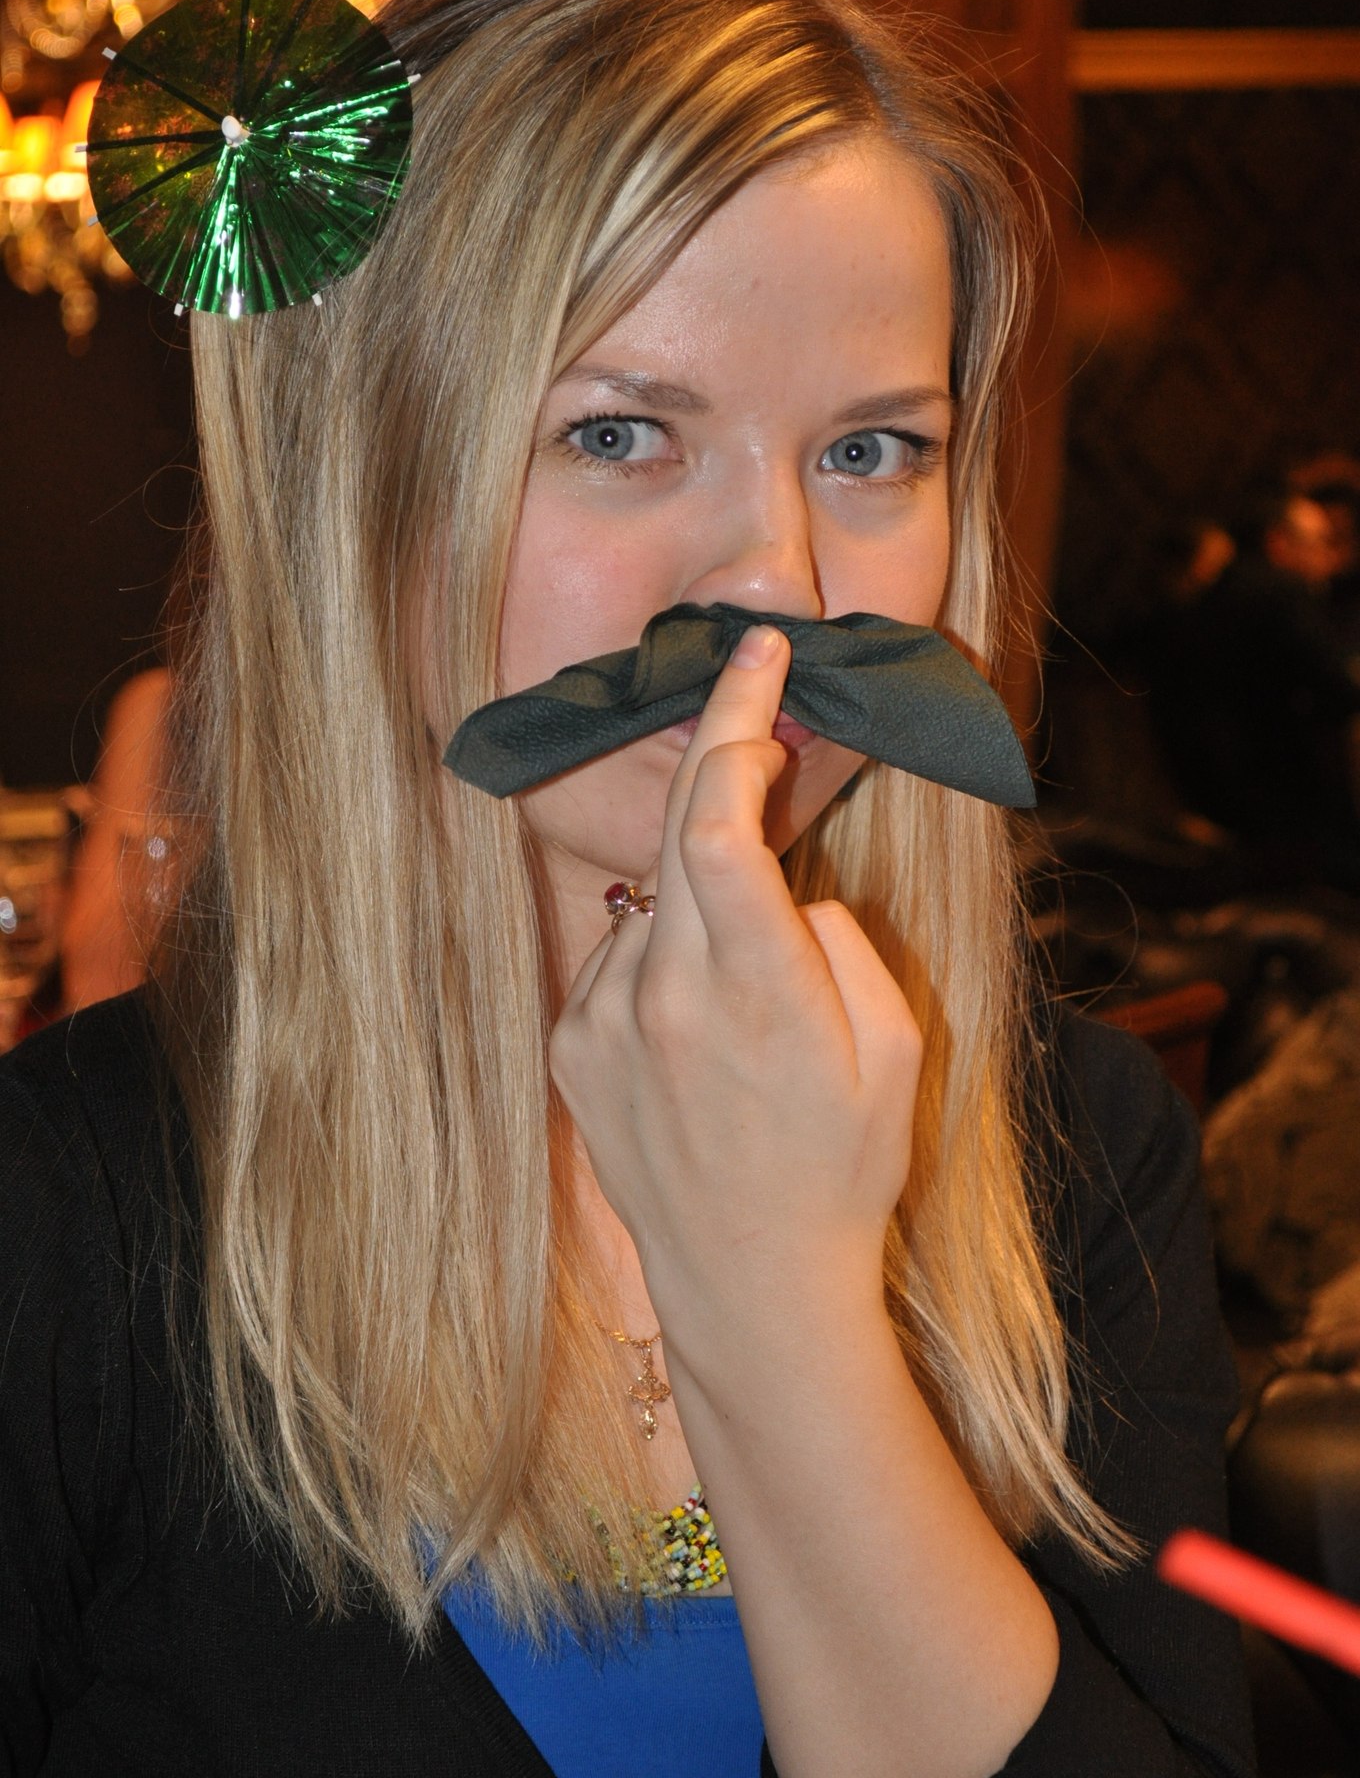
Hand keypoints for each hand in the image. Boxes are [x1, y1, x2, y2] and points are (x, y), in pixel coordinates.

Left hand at [549, 623, 922, 1347]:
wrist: (753, 1284)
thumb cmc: (842, 1165)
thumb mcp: (893, 1045)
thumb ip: (833, 937)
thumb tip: (777, 888)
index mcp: (755, 984)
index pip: (719, 815)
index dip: (735, 720)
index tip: (757, 658)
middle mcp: (662, 992)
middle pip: (679, 828)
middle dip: (725, 764)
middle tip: (763, 723)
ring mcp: (604, 1021)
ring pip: (655, 897)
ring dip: (701, 899)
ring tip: (750, 1000)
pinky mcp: (571, 1048)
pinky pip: (621, 956)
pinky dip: (662, 957)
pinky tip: (699, 1033)